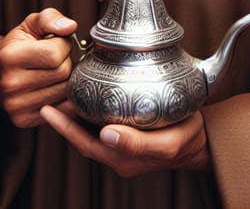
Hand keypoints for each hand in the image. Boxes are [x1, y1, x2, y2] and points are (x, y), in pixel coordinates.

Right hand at [0, 8, 76, 127]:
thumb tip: (71, 26)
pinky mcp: (23, 119)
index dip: (63, 45)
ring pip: (65, 91)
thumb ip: (50, 18)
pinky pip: (62, 109)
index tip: (56, 43)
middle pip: (62, 73)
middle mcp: (10, 84)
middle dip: (67, 61)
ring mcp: (16, 105)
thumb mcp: (30, 24)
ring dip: (67, 79)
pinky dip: (65, 97)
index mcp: (10, 57)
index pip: (54, 54)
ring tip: (54, 71)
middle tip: (57, 58)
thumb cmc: (18, 46)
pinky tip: (55, 86)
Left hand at [40, 101, 209, 176]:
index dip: (64, 127)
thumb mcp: (168, 143)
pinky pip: (103, 124)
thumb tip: (106, 135)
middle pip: (82, 136)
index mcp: (122, 158)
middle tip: (50, 94)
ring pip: (91, 129)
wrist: (202, 142)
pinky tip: (90, 95)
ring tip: (63, 92)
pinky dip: (91, 111)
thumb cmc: (187, 140)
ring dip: (76, 114)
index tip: (47, 109)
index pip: (84, 143)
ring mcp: (122, 144)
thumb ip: (138, 143)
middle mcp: (118, 153)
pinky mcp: (129, 133)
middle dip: (64, 118)